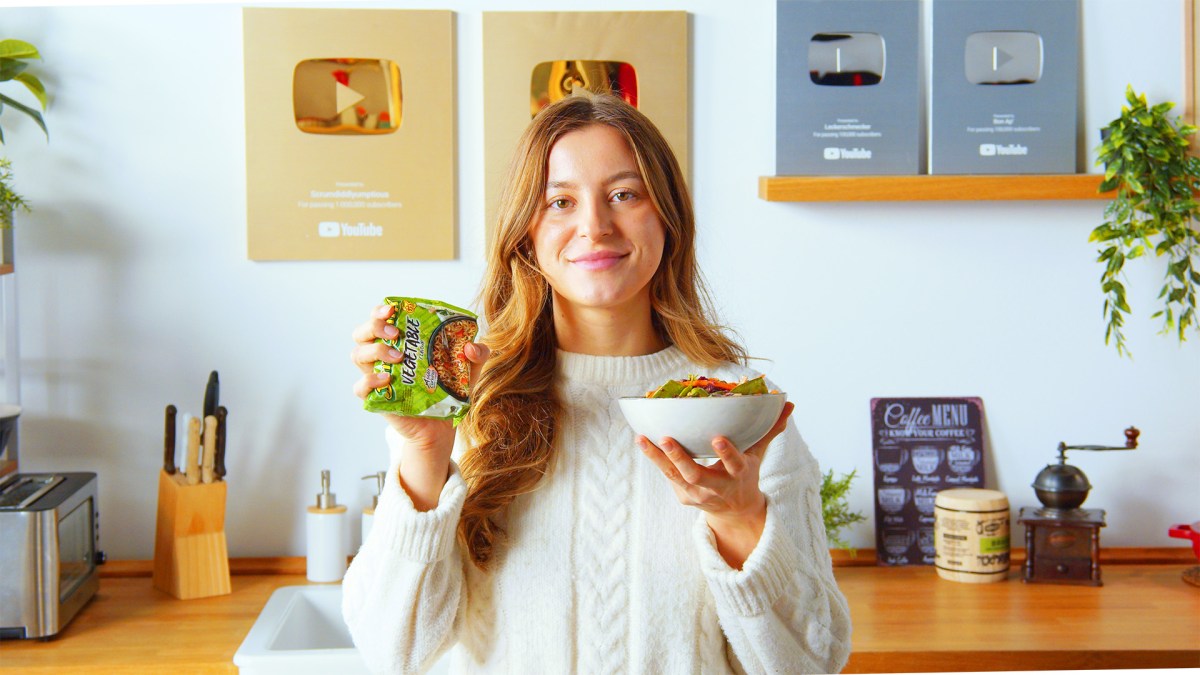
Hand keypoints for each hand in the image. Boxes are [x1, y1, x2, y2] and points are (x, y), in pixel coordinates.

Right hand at [351, 303, 489, 508]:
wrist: (442, 427)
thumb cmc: (449, 391)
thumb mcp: (469, 370)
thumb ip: (477, 354)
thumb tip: (471, 347)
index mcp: (400, 342)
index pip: (380, 319)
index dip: (380, 310)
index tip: (392, 309)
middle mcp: (384, 356)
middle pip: (362, 333)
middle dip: (374, 326)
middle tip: (395, 333)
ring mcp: (377, 377)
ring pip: (358, 355)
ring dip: (375, 350)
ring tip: (399, 357)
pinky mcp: (376, 399)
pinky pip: (360, 387)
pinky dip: (369, 381)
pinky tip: (387, 379)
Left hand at [638, 401, 793, 566]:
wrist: (735, 511)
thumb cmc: (744, 473)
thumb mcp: (758, 454)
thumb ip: (770, 430)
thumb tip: (788, 405)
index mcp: (738, 475)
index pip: (734, 464)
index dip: (727, 453)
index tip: (718, 438)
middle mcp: (716, 488)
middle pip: (696, 475)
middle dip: (680, 458)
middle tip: (666, 438)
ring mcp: (697, 495)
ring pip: (674, 476)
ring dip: (657, 458)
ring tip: (642, 438)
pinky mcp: (683, 496)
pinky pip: (667, 476)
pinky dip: (655, 459)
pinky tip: (643, 441)